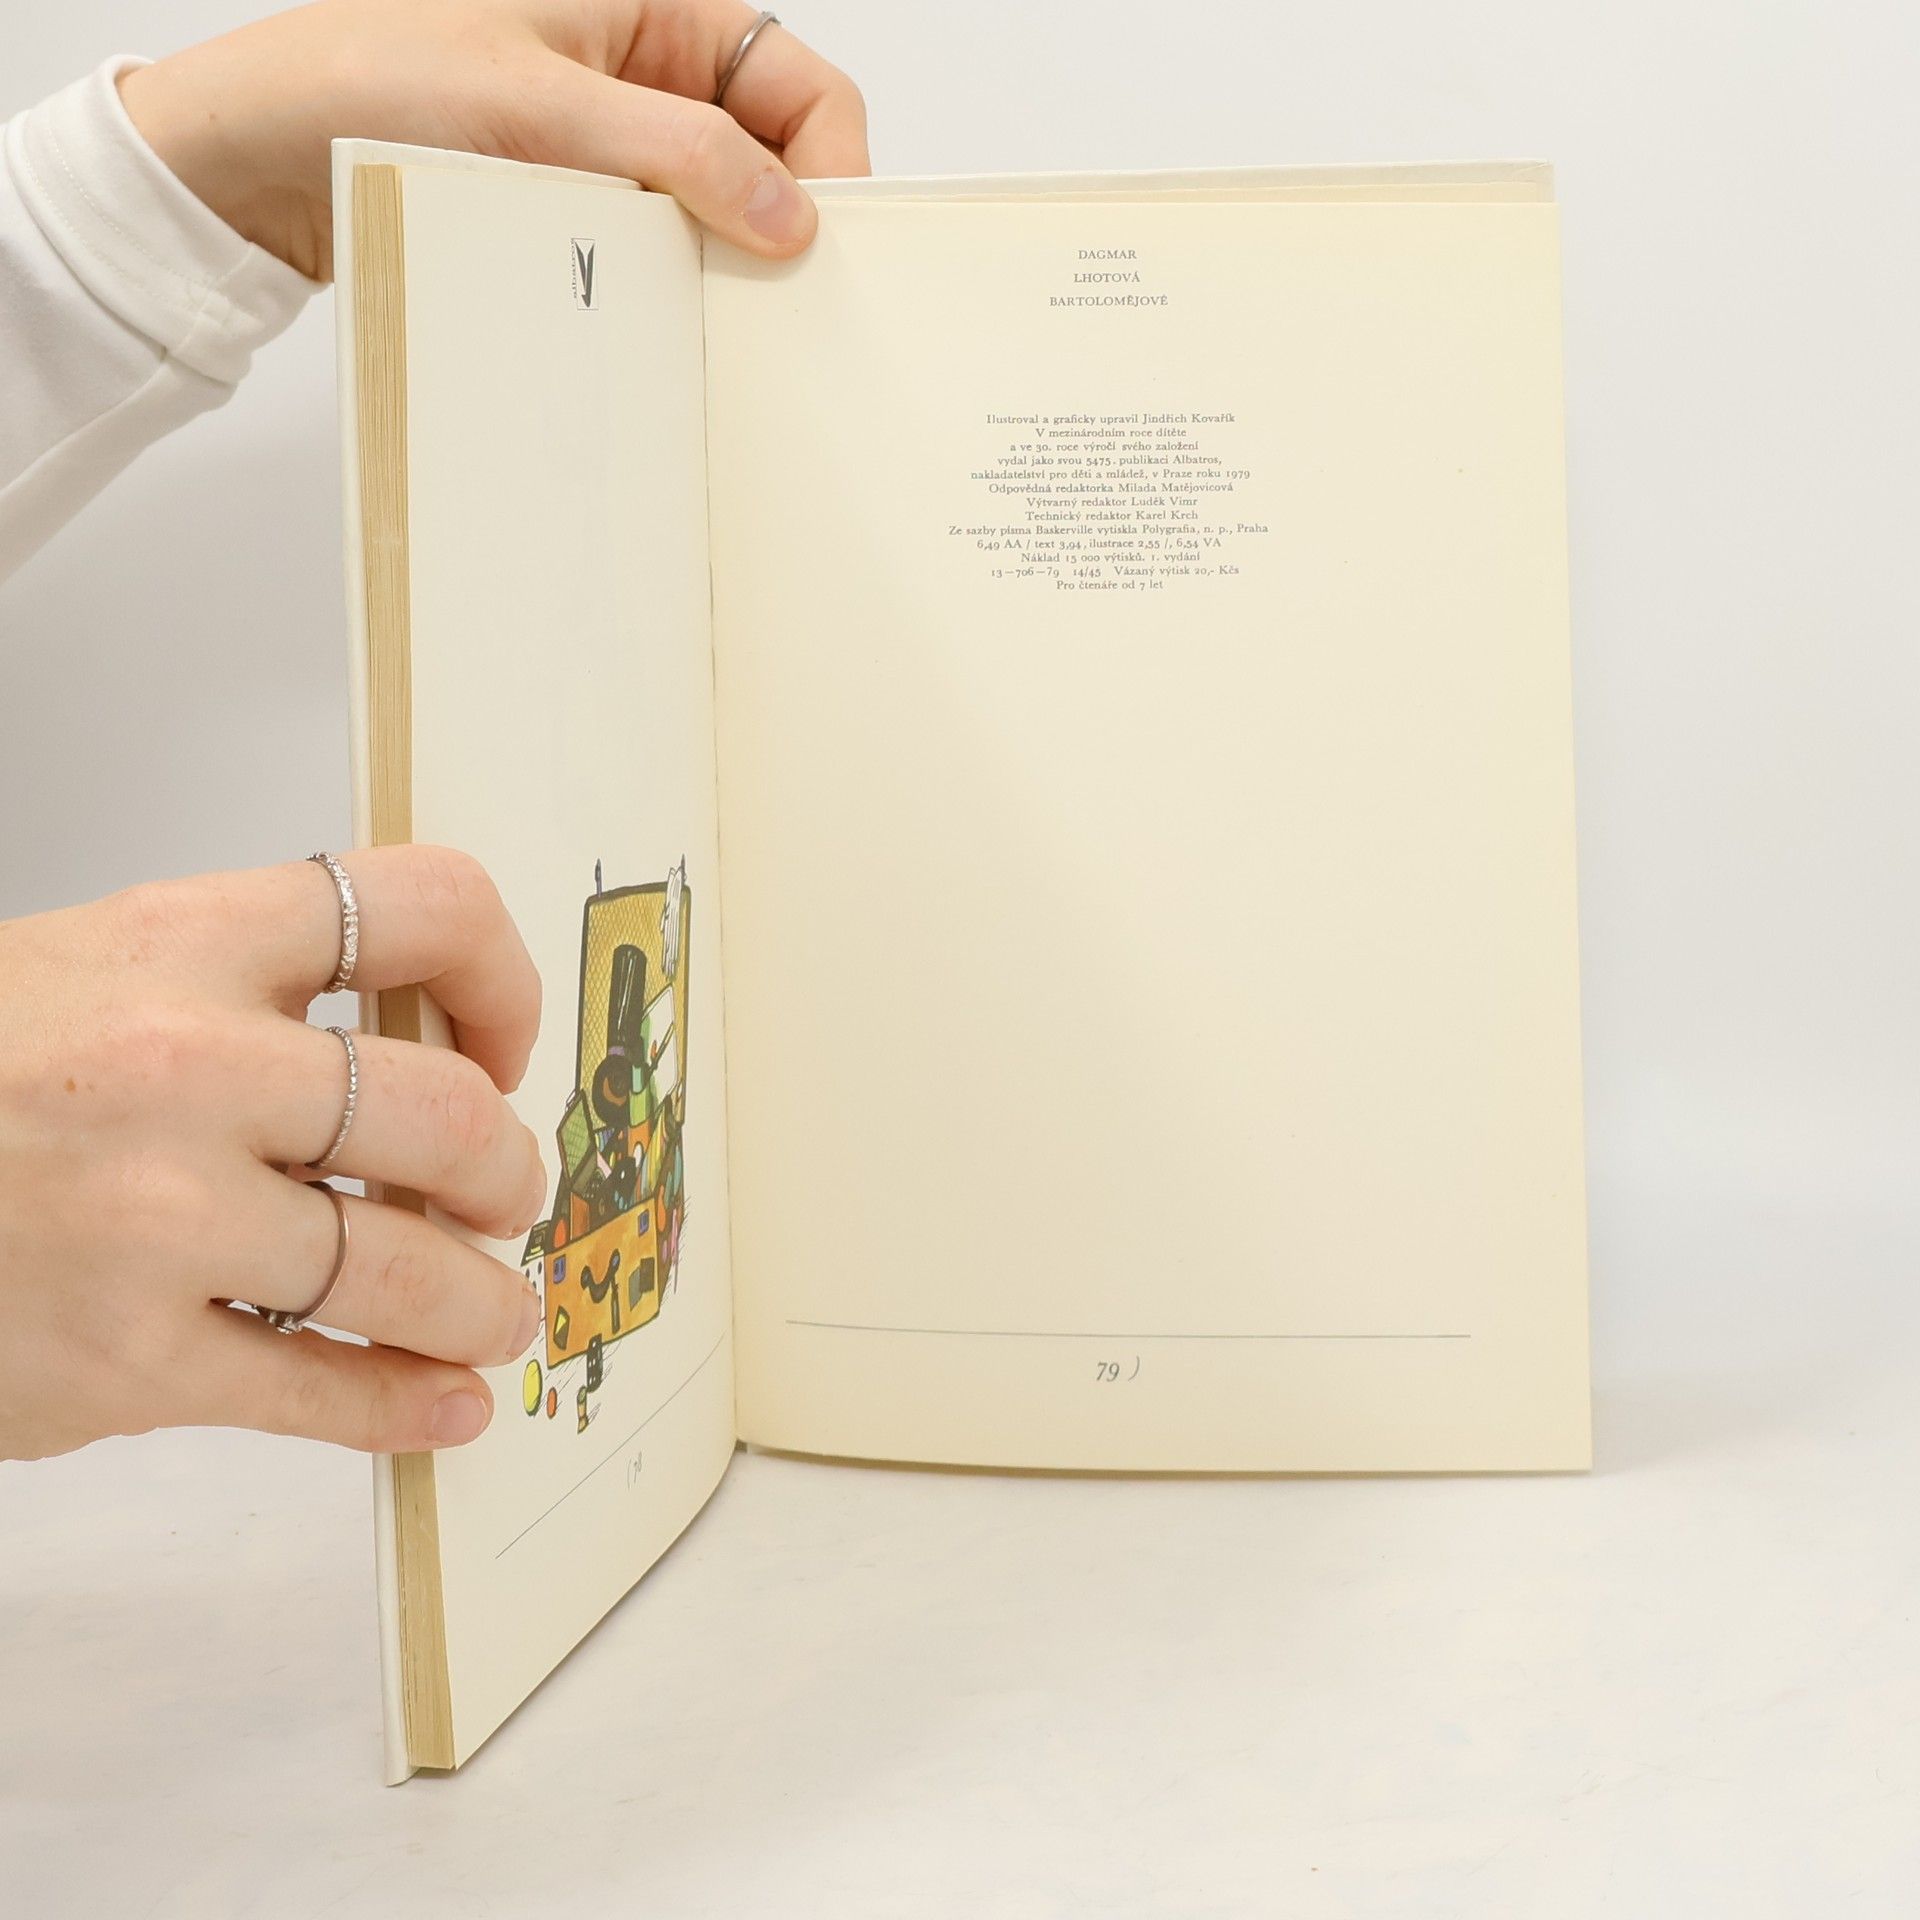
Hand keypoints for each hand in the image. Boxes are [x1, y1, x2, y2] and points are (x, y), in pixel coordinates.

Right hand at [0, 848, 547, 1460]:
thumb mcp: (85, 971)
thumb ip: (245, 990)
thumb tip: (420, 1053)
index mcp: (179, 942)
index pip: (425, 906)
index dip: (505, 978)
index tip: (507, 1044)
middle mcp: (180, 1070)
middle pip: (448, 1114)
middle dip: (506, 1171)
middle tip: (500, 1197)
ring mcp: (154, 1221)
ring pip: (404, 1269)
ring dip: (481, 1302)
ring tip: (493, 1312)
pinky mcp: (119, 1360)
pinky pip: (317, 1392)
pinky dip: (403, 1407)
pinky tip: (443, 1405)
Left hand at [119, 0, 870, 280]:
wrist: (260, 153)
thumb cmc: (371, 82)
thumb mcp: (539, 107)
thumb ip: (676, 151)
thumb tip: (787, 213)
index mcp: (653, 9)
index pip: (798, 85)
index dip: (830, 163)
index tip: (821, 245)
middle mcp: (646, 76)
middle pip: (772, 155)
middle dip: (784, 224)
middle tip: (780, 300)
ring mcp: (616, 148)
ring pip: (719, 215)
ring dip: (723, 267)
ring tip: (714, 318)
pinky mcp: (582, 209)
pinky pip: (658, 252)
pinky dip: (670, 290)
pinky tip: (663, 324)